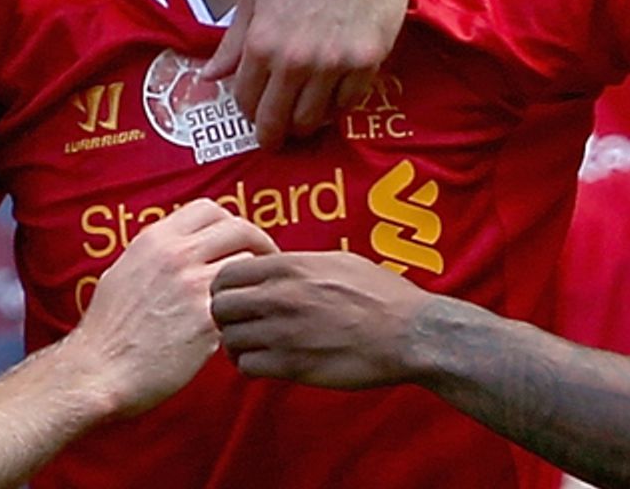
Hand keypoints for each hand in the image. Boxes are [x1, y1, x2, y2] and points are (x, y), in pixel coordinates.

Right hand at [64, 199, 277, 417]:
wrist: (98, 371)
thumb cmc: (106, 332)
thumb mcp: (122, 274)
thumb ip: (154, 256)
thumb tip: (175, 251)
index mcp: (154, 240)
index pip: (207, 209)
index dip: (228, 221)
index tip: (237, 238)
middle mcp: (176, 255)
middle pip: (237, 227)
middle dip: (258, 240)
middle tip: (266, 259)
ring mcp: (193, 286)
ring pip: (247, 264)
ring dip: (256, 279)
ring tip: (258, 294)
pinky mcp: (207, 320)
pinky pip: (243, 304)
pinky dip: (247, 311)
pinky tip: (243, 324)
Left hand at [205, 0, 412, 149]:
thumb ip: (233, 42)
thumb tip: (208, 77)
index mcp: (262, 42)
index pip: (246, 100)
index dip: (248, 114)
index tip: (253, 118)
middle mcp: (295, 58)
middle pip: (279, 119)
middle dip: (273, 134)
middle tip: (276, 139)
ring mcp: (334, 62)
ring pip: (314, 118)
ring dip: (305, 123)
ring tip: (304, 119)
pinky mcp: (367, 60)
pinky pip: (349, 103)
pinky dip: (338, 106)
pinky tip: (332, 97)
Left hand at [212, 251, 434, 388]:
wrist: (410, 333)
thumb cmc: (382, 296)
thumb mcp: (338, 261)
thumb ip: (299, 264)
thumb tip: (277, 266)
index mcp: (289, 266)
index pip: (227, 273)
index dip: (226, 287)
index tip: (238, 297)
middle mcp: (280, 296)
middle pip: (219, 306)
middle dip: (224, 317)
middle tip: (240, 324)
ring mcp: (284, 332)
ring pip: (229, 339)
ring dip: (236, 346)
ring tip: (253, 347)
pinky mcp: (292, 365)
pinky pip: (248, 367)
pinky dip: (252, 367)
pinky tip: (268, 364)